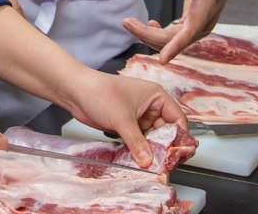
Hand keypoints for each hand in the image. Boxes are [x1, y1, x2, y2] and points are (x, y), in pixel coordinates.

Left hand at [61, 70, 185, 168]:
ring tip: (153, 165)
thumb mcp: (122, 118)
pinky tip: (140, 161)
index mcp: (156, 97)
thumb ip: (136, 142)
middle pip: (167, 131)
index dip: (181, 137)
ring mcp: (139, 117)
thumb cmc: (100, 92)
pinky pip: (140, 142)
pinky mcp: (128, 126)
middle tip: (165, 164)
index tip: (179, 154)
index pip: (177, 119)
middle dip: (166, 147)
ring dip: (152, 151)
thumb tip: (148, 161)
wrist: (76, 92)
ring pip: (153, 138)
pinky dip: (141, 151)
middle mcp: (151, 107)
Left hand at [124, 0, 257, 62]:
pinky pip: (175, 38)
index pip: (189, 32)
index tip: (162, 60)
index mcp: (205, 9)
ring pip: (172, 41)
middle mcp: (203, 24)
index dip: (175, 47)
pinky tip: (150, 24)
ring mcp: (200, 28)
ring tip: (131, 22)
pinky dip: (159, 35)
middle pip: (173, 39)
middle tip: (126, 22)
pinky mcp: (195, 27)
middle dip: (147, 35)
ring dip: (150, 35)